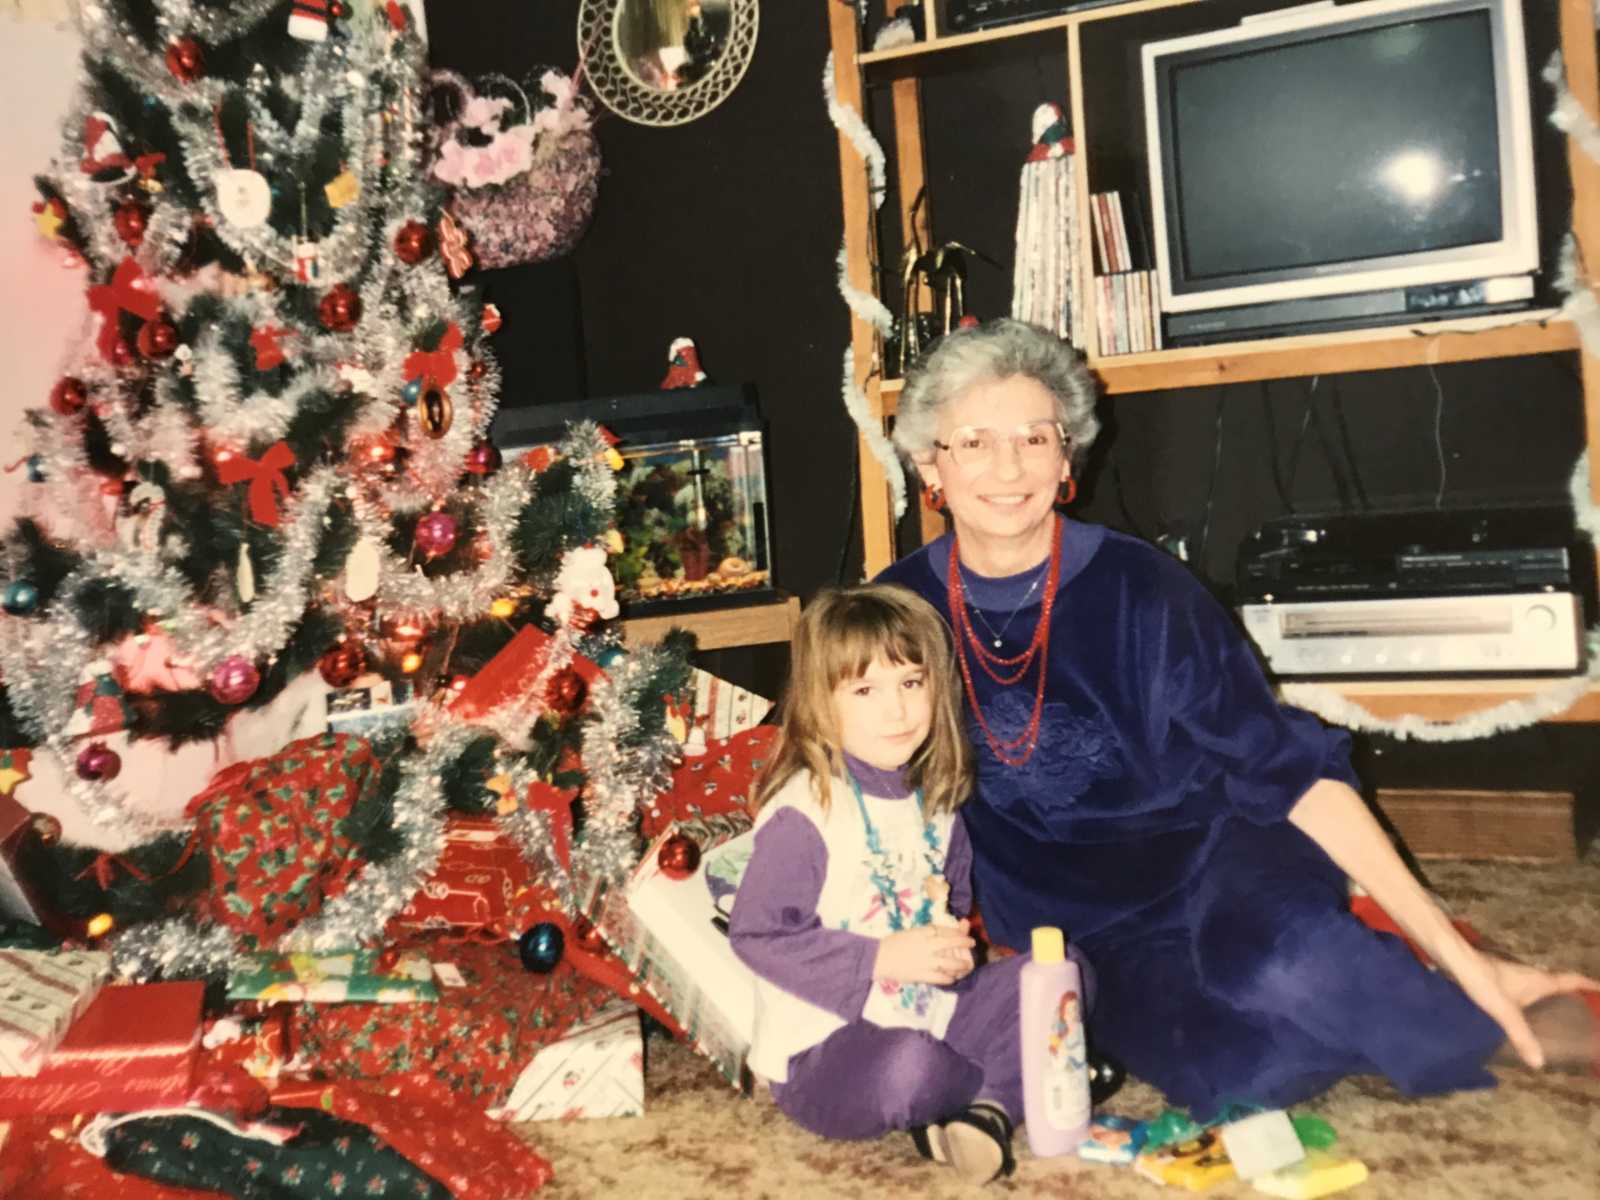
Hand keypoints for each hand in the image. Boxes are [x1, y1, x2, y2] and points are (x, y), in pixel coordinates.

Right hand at [873, 921, 975, 985]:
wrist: (879, 958)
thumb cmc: (893, 943)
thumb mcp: (911, 933)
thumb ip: (926, 933)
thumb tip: (940, 931)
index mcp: (922, 933)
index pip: (945, 930)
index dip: (957, 932)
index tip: (963, 933)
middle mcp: (927, 945)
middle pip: (951, 943)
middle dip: (964, 943)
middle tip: (971, 944)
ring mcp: (926, 961)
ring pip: (950, 962)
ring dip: (961, 964)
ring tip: (966, 965)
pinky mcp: (922, 975)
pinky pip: (941, 978)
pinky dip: (949, 978)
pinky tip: (952, 978)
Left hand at [1444, 947, 1599, 1069]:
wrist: (1454, 960)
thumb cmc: (1483, 981)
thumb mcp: (1505, 1012)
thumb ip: (1522, 1036)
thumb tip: (1539, 1063)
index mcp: (1539, 980)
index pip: (1572, 980)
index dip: (1589, 984)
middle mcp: (1530, 975)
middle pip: (1558, 983)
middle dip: (1572, 994)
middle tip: (1584, 1010)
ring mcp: (1513, 976)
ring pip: (1539, 986)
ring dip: (1551, 996)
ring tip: (1558, 1015)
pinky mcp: (1497, 978)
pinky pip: (1523, 990)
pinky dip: (1531, 999)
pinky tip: (1523, 1013)